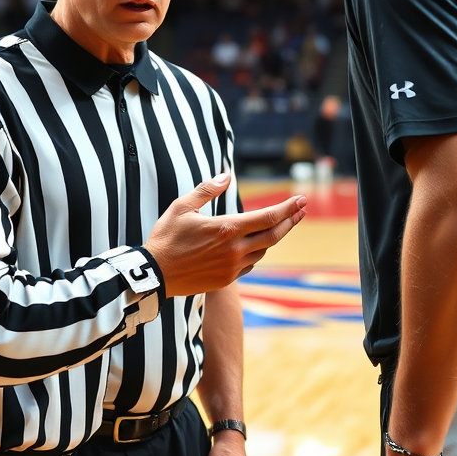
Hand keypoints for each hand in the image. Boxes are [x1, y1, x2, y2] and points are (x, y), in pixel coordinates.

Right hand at [144, 173, 305, 297]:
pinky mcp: (226, 279)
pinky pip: (249, 264)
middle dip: (291, 221)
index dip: (287, 208)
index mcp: (226, 229)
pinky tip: (255, 244)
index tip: (301, 199)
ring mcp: (232, 267)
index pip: (267, 217)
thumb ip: (207, 190)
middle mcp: (234, 249)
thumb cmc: (166, 237)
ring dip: (273, 236)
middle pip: (273, 235)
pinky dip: (256, 252)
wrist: (154, 274)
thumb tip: (227, 175)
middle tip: (302, 209)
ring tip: (279, 224)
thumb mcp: (182, 206)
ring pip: (263, 250)